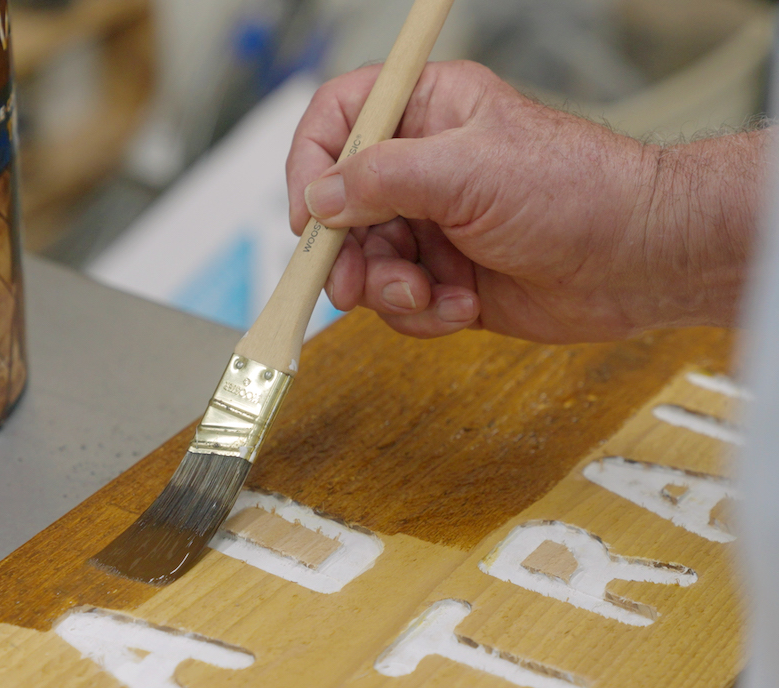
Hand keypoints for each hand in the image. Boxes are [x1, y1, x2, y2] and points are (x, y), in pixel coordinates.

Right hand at [287, 60, 761, 342]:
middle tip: (355, 283)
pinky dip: (423, 312)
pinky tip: (463, 305)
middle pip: (340, 207)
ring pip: (366, 263)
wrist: (639, 262)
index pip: (340, 121)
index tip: (310, 215)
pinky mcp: (446, 276)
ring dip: (390, 290)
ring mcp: (433, 225)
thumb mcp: (468, 170)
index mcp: (429, 112)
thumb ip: (382, 177)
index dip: (312, 165)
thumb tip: (320, 197)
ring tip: (429, 293)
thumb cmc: (579, 193)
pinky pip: (400, 302)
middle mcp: (424, 167)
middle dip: (347, 252)